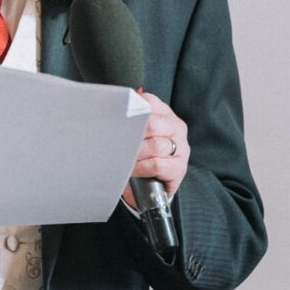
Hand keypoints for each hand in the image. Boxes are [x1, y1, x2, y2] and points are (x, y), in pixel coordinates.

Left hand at [123, 91, 188, 206]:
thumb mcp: (134, 134)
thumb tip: (108, 109)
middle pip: (151, 124)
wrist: (148, 187)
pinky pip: (157, 164)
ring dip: (134, 154)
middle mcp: (175, 127)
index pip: (148, 102)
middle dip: (131, 136)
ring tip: (123, 160)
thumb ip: (126, 120)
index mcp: (164, 113)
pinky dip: (140, 168)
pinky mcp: (179, 167)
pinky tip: (133, 171)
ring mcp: (181, 147)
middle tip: (118, 144)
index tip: (116, 121)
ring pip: (155, 145)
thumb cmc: (138, 155)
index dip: (130, 112)